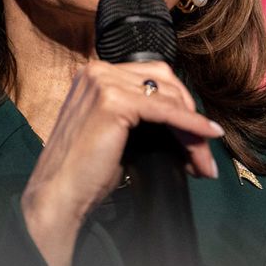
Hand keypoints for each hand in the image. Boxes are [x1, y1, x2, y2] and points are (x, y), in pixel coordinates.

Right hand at [21, 60, 222, 265]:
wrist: (58, 195)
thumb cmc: (84, 172)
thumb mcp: (117, 134)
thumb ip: (144, 118)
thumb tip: (186, 124)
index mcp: (96, 75)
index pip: (153, 79)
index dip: (181, 106)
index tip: (199, 136)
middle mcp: (97, 71)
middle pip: (165, 84)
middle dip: (191, 117)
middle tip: (204, 153)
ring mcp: (103, 82)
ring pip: (169, 99)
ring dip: (193, 130)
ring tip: (203, 161)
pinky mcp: (113, 101)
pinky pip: (165, 110)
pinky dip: (191, 124)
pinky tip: (206, 135)